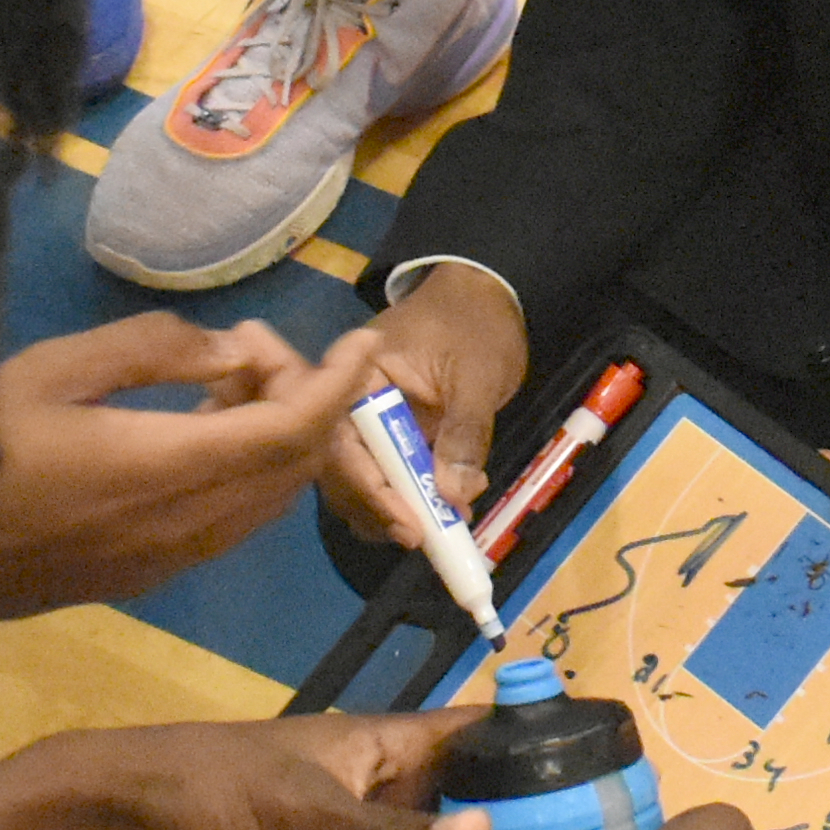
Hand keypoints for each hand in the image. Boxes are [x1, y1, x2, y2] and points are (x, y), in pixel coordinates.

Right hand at [0, 316, 365, 627]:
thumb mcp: (50, 372)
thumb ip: (153, 352)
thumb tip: (233, 352)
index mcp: (168, 467)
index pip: (293, 430)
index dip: (338, 384)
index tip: (360, 340)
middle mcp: (191, 523)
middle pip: (295, 466)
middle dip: (306, 400)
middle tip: (255, 347)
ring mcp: (176, 559)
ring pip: (272, 498)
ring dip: (280, 438)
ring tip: (230, 380)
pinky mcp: (155, 576)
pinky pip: (237, 520)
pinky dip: (250, 471)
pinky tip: (202, 430)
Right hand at [318, 264, 532, 540]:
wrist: (484, 291)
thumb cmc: (475, 323)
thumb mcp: (476, 377)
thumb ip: (463, 435)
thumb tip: (452, 497)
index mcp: (357, 379)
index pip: (345, 444)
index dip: (372, 490)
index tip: (407, 525)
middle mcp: (351, 404)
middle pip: (345, 471)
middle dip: (381, 510)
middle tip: (423, 539)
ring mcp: (371, 421)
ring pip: (364, 480)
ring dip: (397, 511)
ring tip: (439, 531)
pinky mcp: (392, 434)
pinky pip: (391, 473)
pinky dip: (413, 498)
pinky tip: (446, 512)